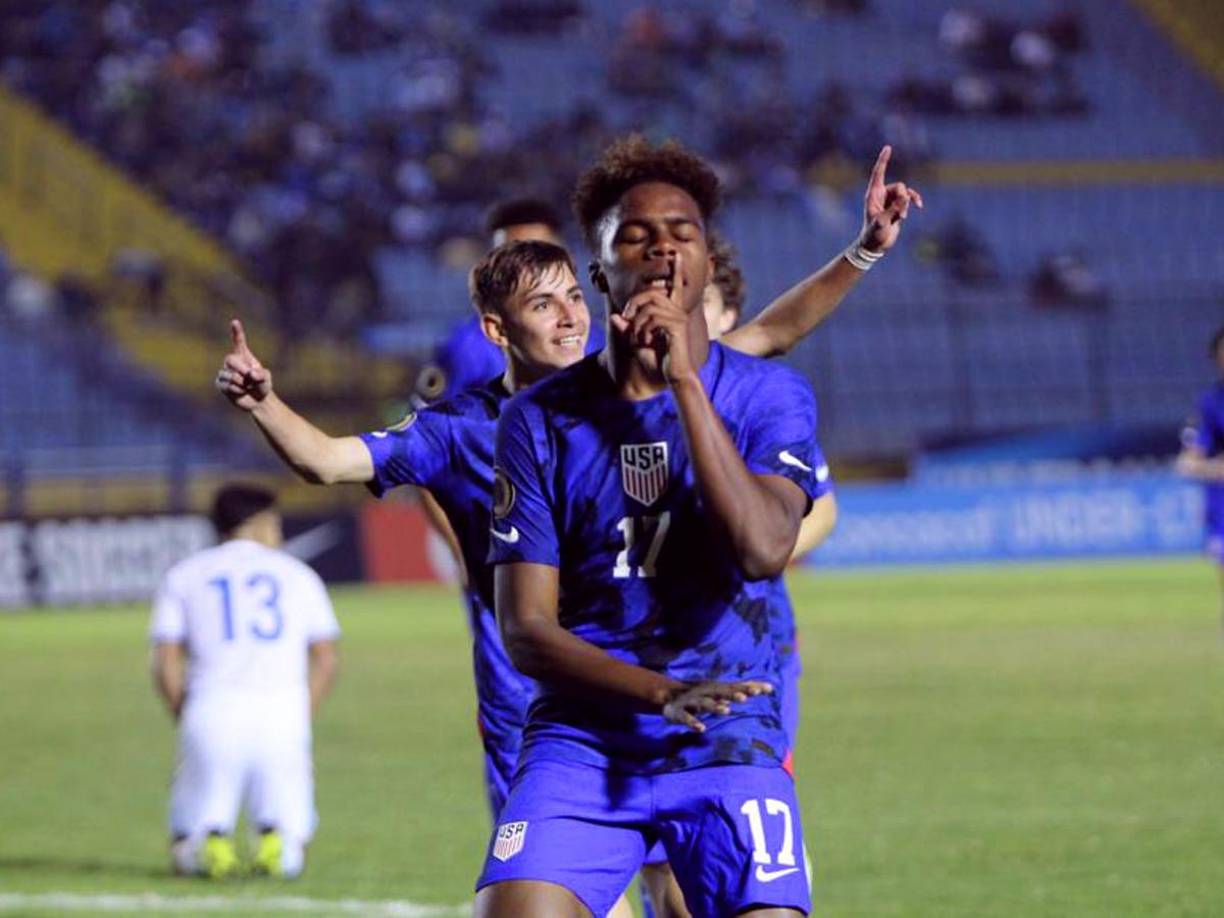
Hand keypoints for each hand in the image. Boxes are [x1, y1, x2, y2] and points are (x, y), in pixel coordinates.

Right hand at [215, 318, 272, 410]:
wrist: (258, 400)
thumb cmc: (263, 385)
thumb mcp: (266, 379)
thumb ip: (261, 374)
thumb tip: (250, 374)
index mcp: (243, 356)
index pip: (239, 341)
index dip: (237, 332)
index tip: (235, 322)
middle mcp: (232, 362)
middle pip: (230, 360)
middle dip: (242, 369)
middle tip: (251, 378)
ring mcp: (224, 372)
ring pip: (231, 376)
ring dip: (243, 384)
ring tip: (247, 387)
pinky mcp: (220, 384)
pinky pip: (228, 386)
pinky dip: (238, 391)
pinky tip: (241, 392)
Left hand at [610, 257, 698, 382]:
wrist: (673, 376)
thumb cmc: (658, 361)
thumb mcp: (636, 343)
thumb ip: (626, 329)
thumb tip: (613, 316)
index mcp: (671, 312)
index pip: (674, 287)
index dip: (676, 270)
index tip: (675, 255)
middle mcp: (677, 312)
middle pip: (651, 293)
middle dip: (633, 303)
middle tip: (625, 318)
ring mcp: (679, 318)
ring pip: (650, 306)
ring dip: (637, 321)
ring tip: (636, 337)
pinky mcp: (677, 327)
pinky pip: (653, 319)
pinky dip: (643, 329)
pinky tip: (644, 341)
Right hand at [662, 679, 772, 732]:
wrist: (668, 695)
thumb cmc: (703, 693)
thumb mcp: (722, 689)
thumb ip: (744, 688)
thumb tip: (770, 687)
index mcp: (717, 688)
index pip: (736, 687)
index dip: (750, 688)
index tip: (766, 690)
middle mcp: (706, 692)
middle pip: (721, 692)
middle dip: (733, 694)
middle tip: (745, 697)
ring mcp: (692, 702)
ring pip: (704, 704)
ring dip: (715, 706)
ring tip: (726, 710)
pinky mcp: (680, 712)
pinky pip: (687, 718)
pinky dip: (693, 722)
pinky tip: (701, 728)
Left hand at [859, 145, 923, 253]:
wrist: (875, 246)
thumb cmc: (873, 235)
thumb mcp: (882, 223)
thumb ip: (894, 209)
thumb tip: (906, 197)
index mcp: (873, 195)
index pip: (878, 173)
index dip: (883, 160)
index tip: (888, 147)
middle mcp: (881, 195)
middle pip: (899, 186)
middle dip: (904, 197)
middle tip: (901, 213)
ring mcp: (890, 200)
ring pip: (905, 193)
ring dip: (907, 204)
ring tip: (903, 217)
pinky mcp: (897, 207)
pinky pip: (909, 198)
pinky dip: (914, 201)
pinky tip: (919, 206)